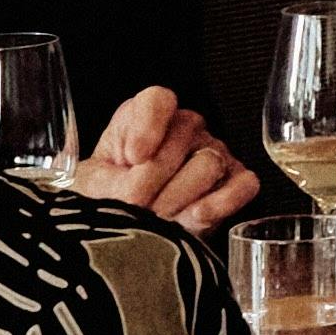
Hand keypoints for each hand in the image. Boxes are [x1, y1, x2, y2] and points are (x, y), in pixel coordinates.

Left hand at [76, 89, 265, 235]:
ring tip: (157, 219)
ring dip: (178, 198)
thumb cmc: (108, 201)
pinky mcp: (236, 182)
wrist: (129, 233)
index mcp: (144, 117)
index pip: (157, 101)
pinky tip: (193, 218)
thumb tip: (131, 195)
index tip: (133, 158)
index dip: (147, 126)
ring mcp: (214, 153)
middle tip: (135, 206)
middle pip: (182, 136)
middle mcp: (184, 129)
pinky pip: (242, 184)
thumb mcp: (93, 187)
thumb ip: (108, 184)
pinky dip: (220, 203)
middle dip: (154, 178)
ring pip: (208, 163)